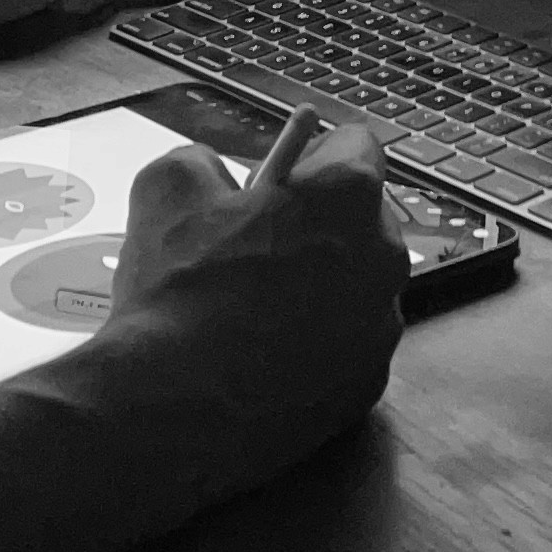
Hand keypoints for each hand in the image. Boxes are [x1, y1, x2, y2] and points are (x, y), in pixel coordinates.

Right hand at [90, 107, 408, 506]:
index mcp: (348, 194)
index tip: (279, 179)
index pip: (357, 146)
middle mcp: (384, 257)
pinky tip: (263, 356)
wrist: (172, 406)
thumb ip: (202, 163)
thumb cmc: (177, 290)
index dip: (312, 155)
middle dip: (317, 224)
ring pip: (357, 287)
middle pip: (362, 220)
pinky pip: (348, 348)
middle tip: (255, 245)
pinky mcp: (368, 386)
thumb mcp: (168, 188)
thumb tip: (211, 174)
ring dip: (319, 287)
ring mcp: (381, 327)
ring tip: (253, 308)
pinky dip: (316, 346)